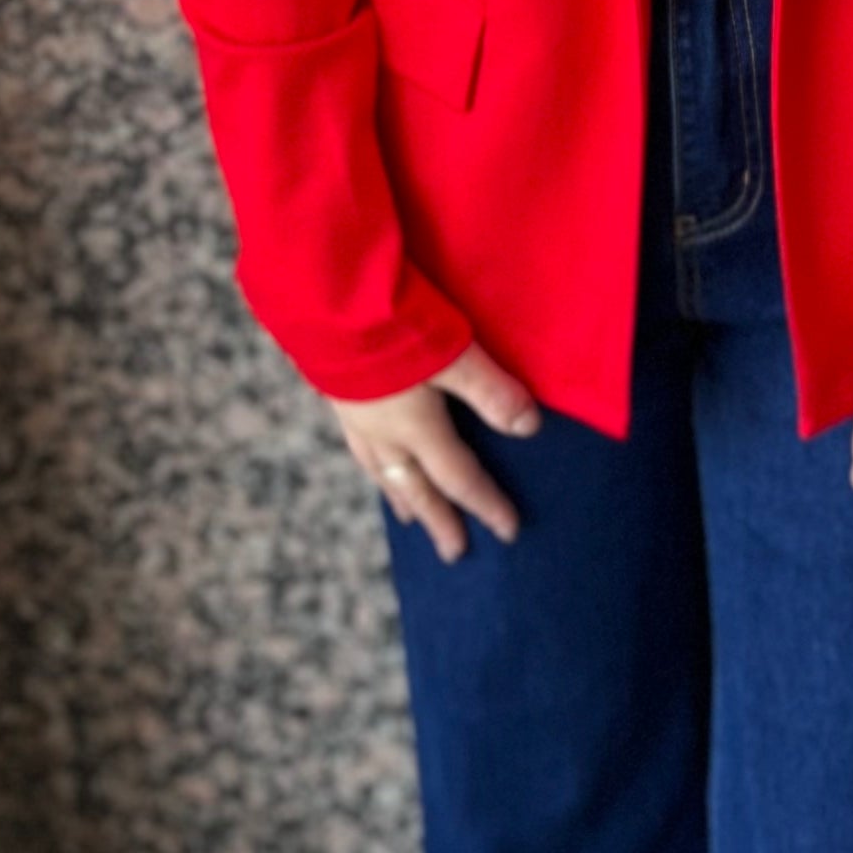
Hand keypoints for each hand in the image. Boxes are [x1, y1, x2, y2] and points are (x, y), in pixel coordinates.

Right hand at [334, 342, 541, 562]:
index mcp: (414, 428)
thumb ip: (490, 391)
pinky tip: (371, 454)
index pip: (457, 476)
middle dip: (437, 520)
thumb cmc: (389, 324)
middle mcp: (382, 431)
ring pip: (379, 470)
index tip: (507, 532)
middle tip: (453, 552)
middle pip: (415, 487)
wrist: (322, 300)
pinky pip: (358, 446)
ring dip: (399, 496)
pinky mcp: (335, 391)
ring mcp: (353, 414)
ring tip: (407, 514)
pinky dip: (372, 463)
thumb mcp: (452, 353)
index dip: (485, 504)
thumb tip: (530, 428)